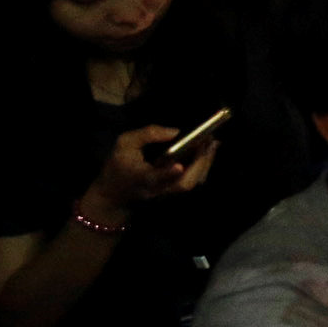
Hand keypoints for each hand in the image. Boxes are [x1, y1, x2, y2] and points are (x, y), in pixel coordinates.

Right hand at [91, 123, 214, 211]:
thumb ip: (147, 135)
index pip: (154, 178)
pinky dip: (203, 166)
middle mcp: (157, 190)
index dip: (166, 174)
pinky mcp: (174, 193)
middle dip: (200, 163)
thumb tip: (176, 132)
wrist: (114, 194)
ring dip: (205, 163)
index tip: (178, 166)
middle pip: (183, 184)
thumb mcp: (124, 145)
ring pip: (192, 184)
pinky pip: (193, 181)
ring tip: (212, 143)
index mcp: (141, 178)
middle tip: (210, 142)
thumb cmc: (118, 166)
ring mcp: (168, 194)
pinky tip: (208, 151)